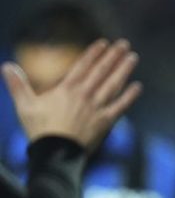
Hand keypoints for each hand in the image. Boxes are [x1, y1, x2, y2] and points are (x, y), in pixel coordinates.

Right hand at [2, 39, 142, 149]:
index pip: (83, 66)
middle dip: (113, 56)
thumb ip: (17, 85)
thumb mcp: (24, 106)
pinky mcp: (105, 121)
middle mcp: (85, 96)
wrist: (55, 154)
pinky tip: (138, 86)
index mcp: (66, 90)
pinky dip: (129, 96)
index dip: (93, 54)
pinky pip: (120, 106)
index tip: (104, 43)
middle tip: (124, 44)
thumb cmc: (39, 130)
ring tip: (133, 57)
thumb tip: (5, 65)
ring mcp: (97, 108)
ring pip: (113, 85)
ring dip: (124, 70)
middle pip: (101, 72)